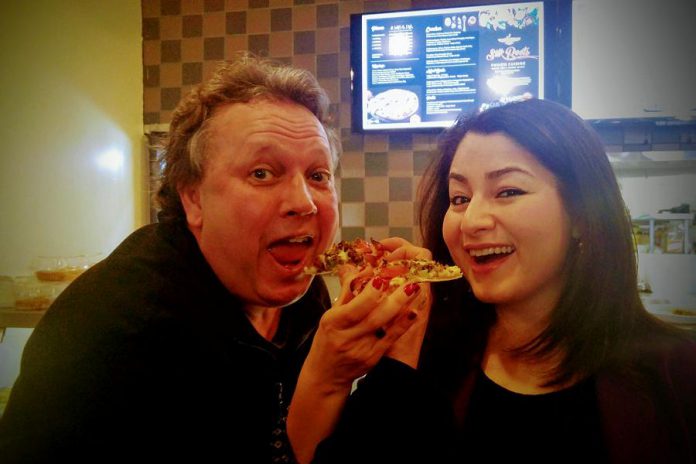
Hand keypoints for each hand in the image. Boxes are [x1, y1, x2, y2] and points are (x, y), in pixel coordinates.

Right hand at [288, 237, 430, 462]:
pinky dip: (402, 324)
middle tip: (408, 280)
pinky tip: (413, 312)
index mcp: (333, 323)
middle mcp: (347, 337)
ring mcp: (361, 349)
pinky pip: (390, 339)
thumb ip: (347, 293)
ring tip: (414, 289)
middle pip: (372, 317)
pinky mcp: (372, 358)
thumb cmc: (327, 339)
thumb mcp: (330, 315)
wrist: (326, 375)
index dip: (369, 294)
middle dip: (392, 297)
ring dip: (401, 307)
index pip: (353, 307)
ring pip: (383, 327)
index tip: (382, 278)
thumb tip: (362, 269)